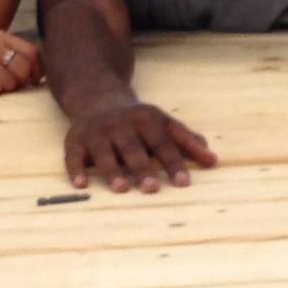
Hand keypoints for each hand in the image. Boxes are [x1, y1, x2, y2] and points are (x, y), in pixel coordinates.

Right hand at [0, 31, 40, 95]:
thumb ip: (10, 53)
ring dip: (4, 88)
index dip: (37, 69)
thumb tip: (36, 74)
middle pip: (23, 69)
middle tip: (9, 85)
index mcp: (1, 36)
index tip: (34, 80)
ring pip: (10, 82)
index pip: (32, 52)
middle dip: (20, 82)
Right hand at [62, 93, 216, 190]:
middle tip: (153, 189)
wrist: (98, 98)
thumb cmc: (139, 121)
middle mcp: (121, 125)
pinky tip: (80, 185)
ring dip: (112, 170)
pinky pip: (73, 155)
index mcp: (147, 120)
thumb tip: (213, 161)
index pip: (163, 143)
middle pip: (134, 149)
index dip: (174, 163)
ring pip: (104, 152)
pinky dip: (75, 169)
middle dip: (143, 168)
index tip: (184, 183)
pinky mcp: (76, 139)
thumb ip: (187, 141)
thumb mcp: (164, 124)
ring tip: (122, 189)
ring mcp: (98, 132)